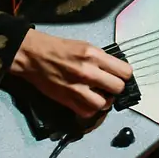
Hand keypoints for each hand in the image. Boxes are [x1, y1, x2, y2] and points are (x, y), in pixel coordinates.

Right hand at [10, 29, 132, 118]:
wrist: (34, 55)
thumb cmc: (59, 48)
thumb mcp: (85, 45)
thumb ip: (102, 59)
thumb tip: (116, 71)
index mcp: (94, 55)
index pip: (125, 71)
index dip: (125, 75)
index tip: (120, 76)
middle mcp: (88, 71)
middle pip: (117, 88)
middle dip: (116, 88)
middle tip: (110, 86)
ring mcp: (77, 88)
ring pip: (104, 103)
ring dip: (104, 101)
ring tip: (99, 95)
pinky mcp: (67, 99)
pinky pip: (87, 112)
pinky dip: (90, 109)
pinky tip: (88, 101)